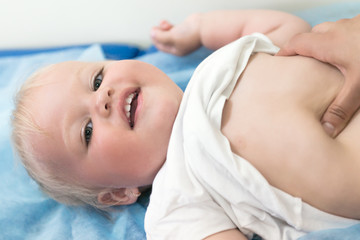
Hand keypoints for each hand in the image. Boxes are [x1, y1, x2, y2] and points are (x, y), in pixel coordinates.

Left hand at [151, 14, 201, 55]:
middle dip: (158, 33)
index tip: (152, 30)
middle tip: (155, 27)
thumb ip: (160, 36)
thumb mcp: (172, 37)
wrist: (204, 27)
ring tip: (163, 23)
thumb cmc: (190, 34)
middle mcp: (179, 45)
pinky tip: (166, 22)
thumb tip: (151, 33)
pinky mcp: (184, 29)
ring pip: (168, 33)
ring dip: (163, 28)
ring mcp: (182, 37)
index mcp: (176, 50)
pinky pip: (173, 28)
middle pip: (163, 40)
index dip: (154, 39)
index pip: (161, 46)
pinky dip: (168, 25)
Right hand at [277, 15, 359, 136]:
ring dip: (323, 42)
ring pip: (329, 30)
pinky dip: (340, 38)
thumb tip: (326, 130)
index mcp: (329, 44)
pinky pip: (345, 28)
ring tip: (325, 59)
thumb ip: (341, 108)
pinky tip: (350, 53)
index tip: (276, 61)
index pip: (296, 42)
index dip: (283, 51)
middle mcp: (338, 29)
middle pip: (312, 34)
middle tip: (301, 62)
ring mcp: (353, 23)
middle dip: (303, 46)